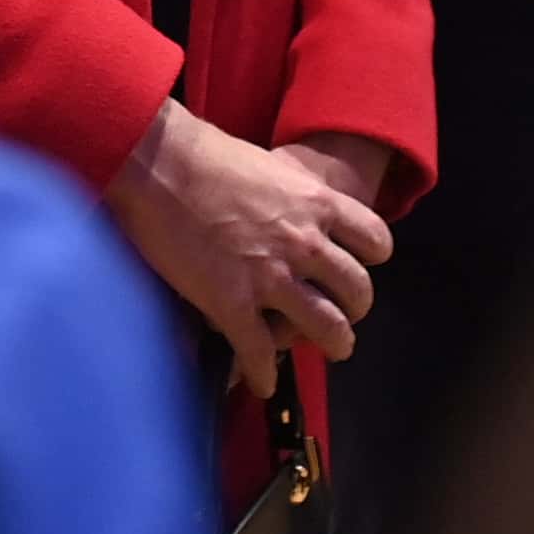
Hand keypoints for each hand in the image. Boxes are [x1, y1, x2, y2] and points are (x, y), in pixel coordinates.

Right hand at [102, 100, 394, 394]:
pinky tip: (260, 380)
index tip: (356, 263)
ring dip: (333, 344)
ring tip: (327, 349)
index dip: (370, 257)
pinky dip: (263, 374)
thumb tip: (287, 208)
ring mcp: (271, 277)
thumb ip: (290, 195)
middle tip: (341, 315)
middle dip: (354, 309)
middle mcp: (305, 243)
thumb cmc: (202, 153)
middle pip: (358, 291)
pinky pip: (261, 353)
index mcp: (316, 203)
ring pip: (328, 328)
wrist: (157, 162)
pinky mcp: (232, 304)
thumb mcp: (268, 166)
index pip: (376, 240)